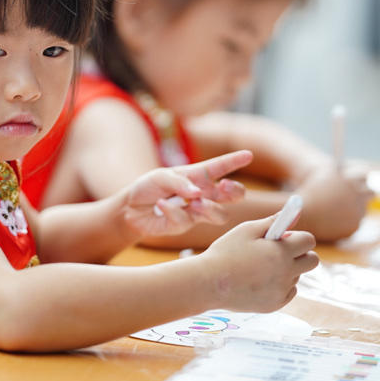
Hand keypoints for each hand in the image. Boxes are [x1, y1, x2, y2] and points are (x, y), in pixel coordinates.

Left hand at [120, 150, 251, 236]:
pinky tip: (161, 205)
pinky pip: (186, 220)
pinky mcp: (184, 226)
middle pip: (233, 195)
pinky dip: (173, 211)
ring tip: (194, 202)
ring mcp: (196, 212)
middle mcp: (203, 194)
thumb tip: (197, 193)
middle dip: (235, 191)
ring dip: (209, 207)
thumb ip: (179, 182)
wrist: (131, 208)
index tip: (248, 154)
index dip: (234, 160)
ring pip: (220, 215)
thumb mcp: (160, 176)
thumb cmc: (149, 187)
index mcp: (199, 176)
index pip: (220, 167)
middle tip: (224, 186)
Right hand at [199, 216, 318, 312]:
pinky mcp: (275, 305)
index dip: (297, 237)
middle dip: (301, 254)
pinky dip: (279, 285)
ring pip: (297, 276)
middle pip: (312, 261)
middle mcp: (286, 273)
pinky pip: (288, 291)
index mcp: (281, 252)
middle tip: (280, 252)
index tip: (285, 237)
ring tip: (259, 267)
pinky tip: (259, 280)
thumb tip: (294, 213)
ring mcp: (281, 291)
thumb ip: (273, 222)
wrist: (208, 283)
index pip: (308, 241)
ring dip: (286, 269)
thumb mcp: (247, 230)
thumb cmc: (226, 252)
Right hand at [295, 161, 372, 241]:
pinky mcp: (354, 227)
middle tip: (355, 197)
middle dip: (364, 194)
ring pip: (361, 210)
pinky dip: (345, 223)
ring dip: (352, 210)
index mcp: (351, 179)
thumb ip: (339, 173)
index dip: (359, 179)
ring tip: (333, 212)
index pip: (364, 176)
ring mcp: (358, 212)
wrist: (303, 214)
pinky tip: (332, 222)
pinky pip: (354, 223)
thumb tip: (351, 174)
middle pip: (370, 193)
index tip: (356, 182)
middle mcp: (359, 195)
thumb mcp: (323, 176)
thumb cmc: (309, 193)